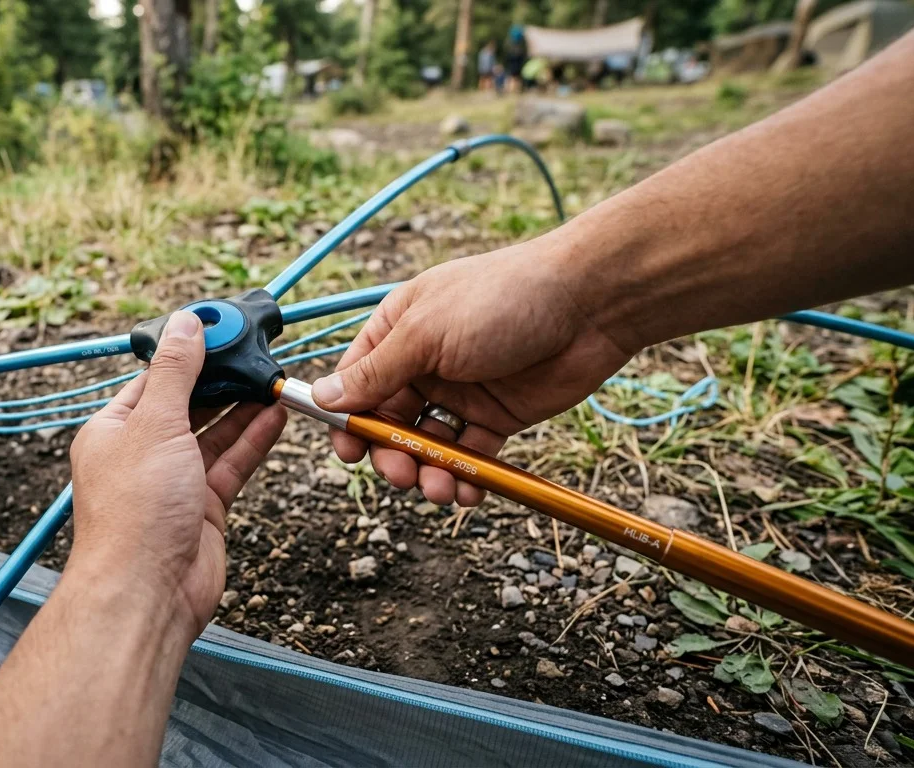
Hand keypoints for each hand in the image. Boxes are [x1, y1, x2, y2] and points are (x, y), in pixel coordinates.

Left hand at [69, 311, 286, 640]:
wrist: (147, 592)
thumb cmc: (135, 513)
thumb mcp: (155, 424)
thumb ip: (175, 373)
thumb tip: (185, 324)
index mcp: (112, 431)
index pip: (152, 380)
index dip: (187, 354)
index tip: (220, 330)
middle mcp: (141, 454)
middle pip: (186, 405)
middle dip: (220, 380)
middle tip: (255, 352)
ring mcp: (173, 482)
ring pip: (213, 434)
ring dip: (242, 408)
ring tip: (272, 379)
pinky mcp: (202, 507)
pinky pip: (231, 464)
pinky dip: (253, 440)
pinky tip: (275, 415)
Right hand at [314, 237, 633, 506]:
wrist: (590, 304)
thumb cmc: (503, 299)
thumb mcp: (426, 334)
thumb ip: (375, 372)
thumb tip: (323, 396)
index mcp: (398, 330)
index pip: (355, 381)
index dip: (347, 419)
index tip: (347, 451)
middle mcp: (424, 362)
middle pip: (388, 421)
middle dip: (390, 453)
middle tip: (401, 474)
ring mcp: (460, 391)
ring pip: (426, 444)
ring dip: (426, 472)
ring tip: (440, 489)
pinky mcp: (496, 416)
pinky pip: (469, 456)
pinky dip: (464, 478)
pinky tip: (467, 492)